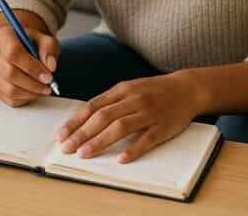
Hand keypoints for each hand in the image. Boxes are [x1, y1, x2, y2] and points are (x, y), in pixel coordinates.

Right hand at [0, 25, 59, 106]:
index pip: (12, 53)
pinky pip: (8, 99)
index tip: (48, 76)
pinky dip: (24, 99)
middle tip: (49, 85)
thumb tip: (50, 66)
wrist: (20, 47)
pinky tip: (32, 91)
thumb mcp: (45, 40)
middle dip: (33, 83)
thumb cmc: (31, 43)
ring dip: (30, 93)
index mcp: (3, 36)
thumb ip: (49, 49)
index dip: (31, 67)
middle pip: (9, 73)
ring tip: (42, 89)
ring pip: (9, 89)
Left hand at [56, 74, 198, 162]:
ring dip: (100, 141)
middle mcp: (133, 100)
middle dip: (82, 133)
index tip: (61, 135)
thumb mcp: (129, 88)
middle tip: (67, 148)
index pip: (93, 106)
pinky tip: (121, 159)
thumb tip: (84, 118)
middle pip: (103, 117)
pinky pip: (146, 139)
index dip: (75, 121)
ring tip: (84, 154)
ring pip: (120, 128)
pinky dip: (133, 149)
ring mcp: (148, 113)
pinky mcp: (162, 127)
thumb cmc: (153, 91)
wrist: (186, 88)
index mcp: (121, 90)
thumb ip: (109, 101)